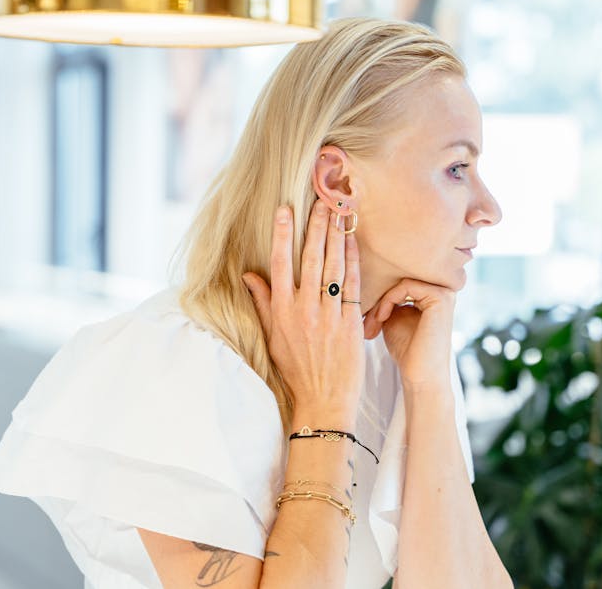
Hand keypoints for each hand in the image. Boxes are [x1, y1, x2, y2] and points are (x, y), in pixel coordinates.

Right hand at [242, 200, 365, 426]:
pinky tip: (353, 242)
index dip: (283, 234)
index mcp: (281, 311)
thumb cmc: (296, 370)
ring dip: (335, 236)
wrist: (323, 401)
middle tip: (321, 201)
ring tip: (338, 212)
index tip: (285, 210)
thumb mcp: (272, 336)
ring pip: (332, 266)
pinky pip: (352, 284)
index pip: (279, 264)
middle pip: (309, 258)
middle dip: (315, 227)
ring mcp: (327, 315)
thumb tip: (248, 275)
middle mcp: (303, 309)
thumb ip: (262, 302)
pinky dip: (352, 261)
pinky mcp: (350, 322)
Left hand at [363, 278, 455, 391]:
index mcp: (434, 293)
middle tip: (367, 322)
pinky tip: (382, 318)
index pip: (400, 281)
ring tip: (373, 323)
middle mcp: (443, 290)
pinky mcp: (441, 298)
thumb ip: (389, 297)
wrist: (420, 375)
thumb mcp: (393, 316)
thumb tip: (369, 276)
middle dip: (379, 299)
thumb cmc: (406, 350)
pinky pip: (405, 286)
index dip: (380, 297)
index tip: (367, 320)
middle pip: (400, 279)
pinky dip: (388, 301)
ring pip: (401, 282)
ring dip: (381, 301)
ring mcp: (445, 292)